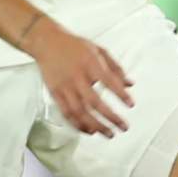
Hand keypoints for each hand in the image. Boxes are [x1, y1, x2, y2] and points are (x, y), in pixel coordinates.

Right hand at [26, 19, 133, 136]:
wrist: (47, 43)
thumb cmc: (74, 46)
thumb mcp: (99, 50)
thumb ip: (116, 68)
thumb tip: (130, 84)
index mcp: (90, 63)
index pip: (109, 81)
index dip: (121, 94)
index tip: (131, 104)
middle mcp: (77, 76)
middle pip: (94, 102)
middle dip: (111, 117)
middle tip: (123, 127)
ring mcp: (65, 87)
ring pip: (80, 112)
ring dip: (96, 126)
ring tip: (109, 134)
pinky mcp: (55, 93)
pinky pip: (67, 113)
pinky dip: (78, 125)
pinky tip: (89, 131)